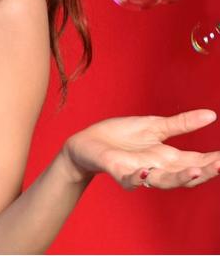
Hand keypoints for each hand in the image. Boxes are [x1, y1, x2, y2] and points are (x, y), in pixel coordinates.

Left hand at [61, 108, 219, 190]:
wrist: (89, 142)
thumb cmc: (122, 136)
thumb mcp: (155, 125)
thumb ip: (182, 124)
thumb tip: (211, 115)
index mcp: (168, 158)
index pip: (197, 162)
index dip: (214, 161)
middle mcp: (157, 169)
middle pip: (185, 175)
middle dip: (204, 172)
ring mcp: (139, 173)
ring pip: (162, 181)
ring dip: (179, 178)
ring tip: (195, 170)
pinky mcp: (118, 172)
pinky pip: (129, 180)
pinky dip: (137, 179)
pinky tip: (145, 172)